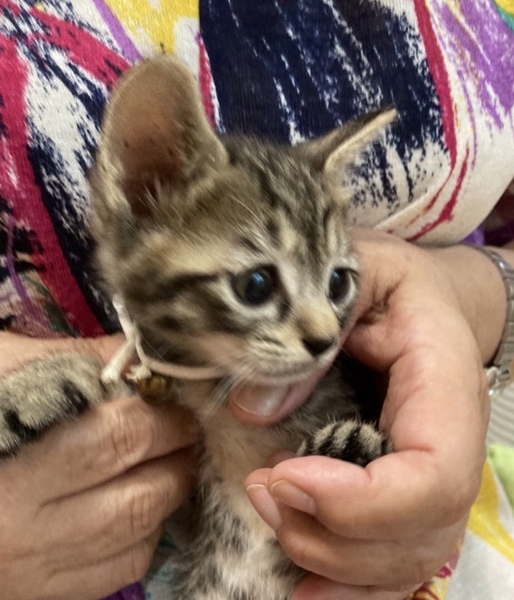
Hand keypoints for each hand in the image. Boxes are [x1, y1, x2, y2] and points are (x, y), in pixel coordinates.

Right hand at [0, 333, 197, 599]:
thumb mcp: (8, 369)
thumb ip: (79, 360)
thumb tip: (145, 354)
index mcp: (10, 463)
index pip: (117, 439)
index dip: (164, 416)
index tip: (181, 398)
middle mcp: (20, 528)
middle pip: (137, 498)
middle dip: (177, 456)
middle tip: (188, 427)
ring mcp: (31, 570)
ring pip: (135, 541)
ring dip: (168, 495)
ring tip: (171, 458)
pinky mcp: (38, 594)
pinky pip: (118, 572)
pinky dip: (143, 535)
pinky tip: (138, 503)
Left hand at [237, 230, 501, 598]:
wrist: (428, 298)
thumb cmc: (392, 279)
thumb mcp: (354, 272)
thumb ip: (312, 327)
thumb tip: (253, 406)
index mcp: (443, 382)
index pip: (434, 472)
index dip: (362, 497)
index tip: (283, 475)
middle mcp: (451, 442)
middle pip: (419, 530)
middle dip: (331, 531)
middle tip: (260, 488)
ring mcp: (434, 475)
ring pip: (406, 559)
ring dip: (330, 560)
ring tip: (270, 512)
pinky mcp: (408, 489)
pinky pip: (395, 560)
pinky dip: (349, 586)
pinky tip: (303, 590)